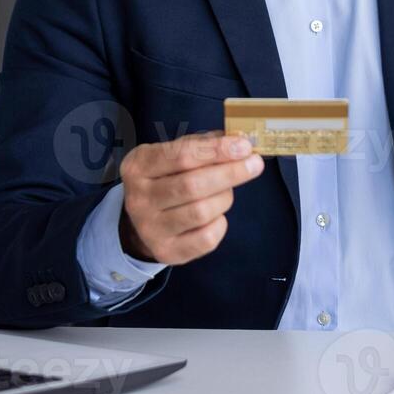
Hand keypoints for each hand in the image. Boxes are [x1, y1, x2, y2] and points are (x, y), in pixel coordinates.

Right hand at [117, 131, 264, 264]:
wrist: (141, 221)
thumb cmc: (165, 179)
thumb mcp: (172, 155)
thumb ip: (203, 146)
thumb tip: (239, 142)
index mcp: (138, 167)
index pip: (181, 156)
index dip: (216, 150)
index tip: (244, 146)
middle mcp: (139, 199)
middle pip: (192, 185)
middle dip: (230, 173)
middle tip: (255, 164)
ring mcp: (151, 228)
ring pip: (201, 212)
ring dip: (225, 197)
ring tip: (228, 190)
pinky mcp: (167, 251)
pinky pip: (206, 238)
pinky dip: (220, 223)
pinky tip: (217, 214)